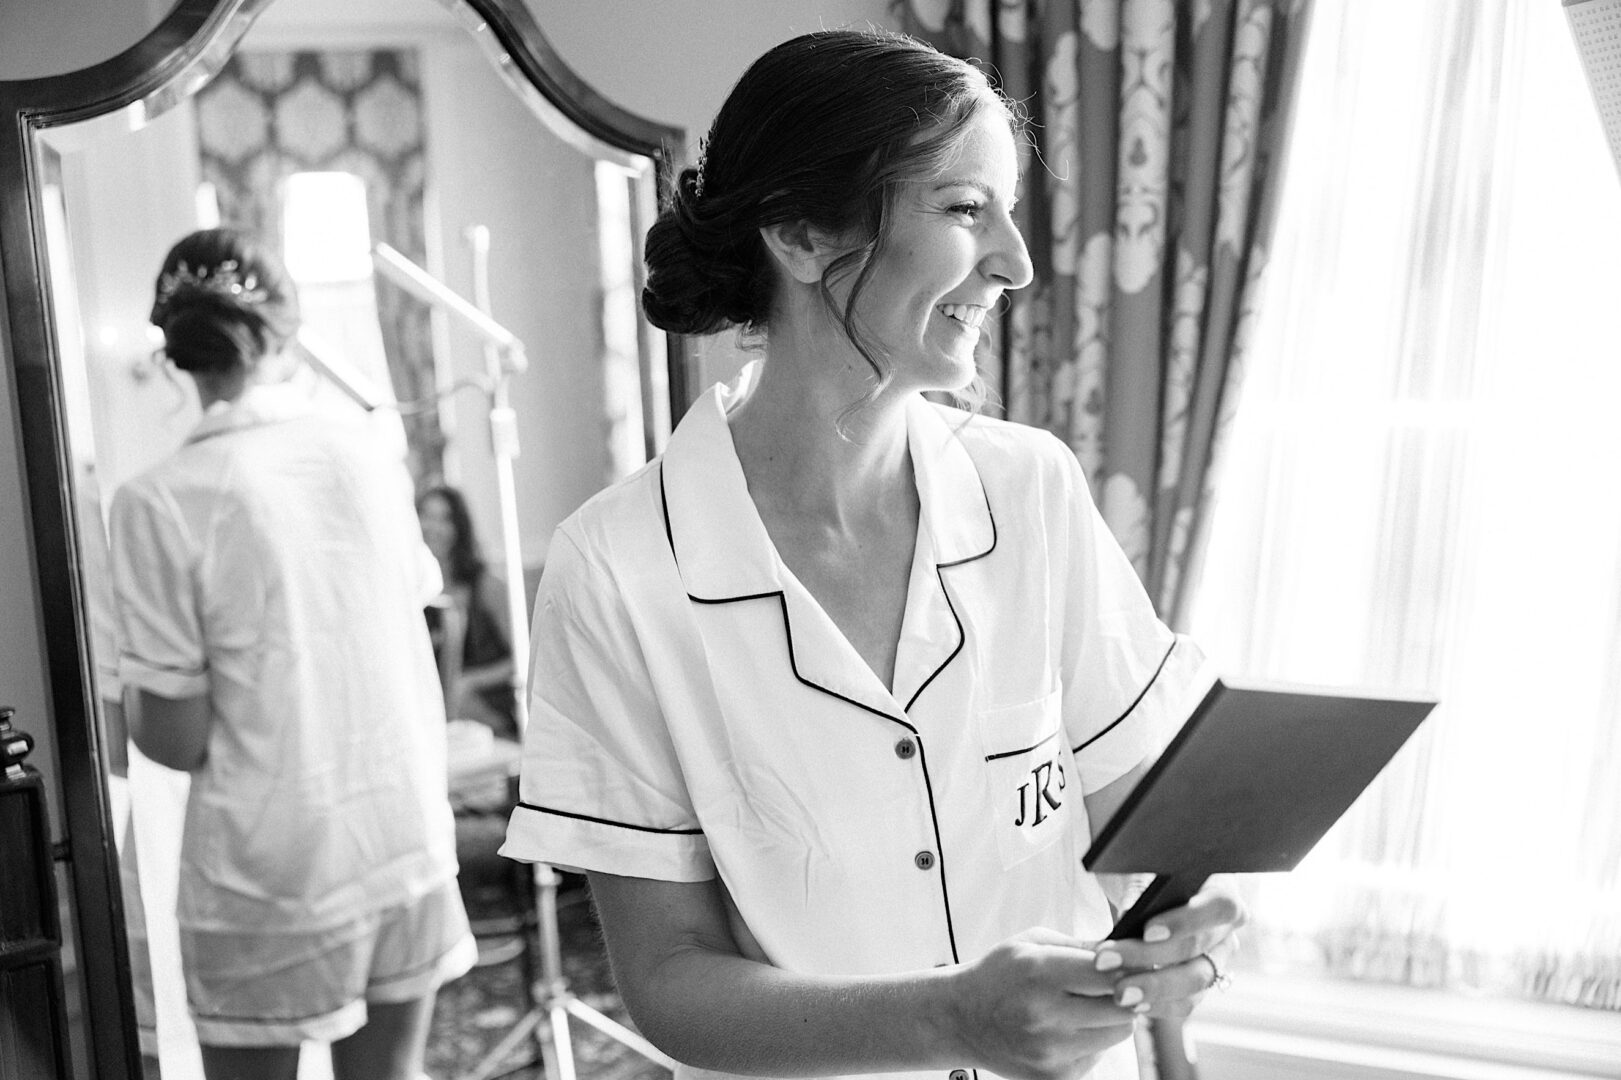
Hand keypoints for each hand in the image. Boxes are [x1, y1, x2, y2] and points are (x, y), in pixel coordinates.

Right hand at [945, 927, 1137, 1079]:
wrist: (962, 1019)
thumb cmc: (999, 974)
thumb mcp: (1032, 943)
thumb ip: (1081, 945)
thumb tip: (1128, 950)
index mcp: (1040, 973)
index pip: (1111, 974)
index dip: (1126, 968)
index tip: (1126, 964)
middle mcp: (1046, 1015)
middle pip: (1124, 1009)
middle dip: (1124, 994)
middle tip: (1109, 986)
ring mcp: (1051, 1051)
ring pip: (1118, 1034)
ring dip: (1110, 1019)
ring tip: (1084, 1007)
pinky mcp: (1055, 1076)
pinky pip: (1098, 1056)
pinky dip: (1091, 1041)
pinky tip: (1066, 1029)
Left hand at [1090, 877, 1246, 1019]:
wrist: (1139, 894)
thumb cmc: (1143, 874)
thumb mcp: (1139, 870)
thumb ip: (1139, 888)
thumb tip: (1131, 913)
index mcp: (1221, 892)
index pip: (1220, 907)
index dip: (1186, 921)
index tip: (1147, 930)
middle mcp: (1225, 931)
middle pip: (1199, 949)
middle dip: (1150, 957)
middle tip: (1107, 960)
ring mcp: (1215, 962)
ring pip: (1195, 982)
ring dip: (1154, 989)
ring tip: (1118, 991)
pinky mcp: (1197, 987)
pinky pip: (1186, 1003)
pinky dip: (1158, 1005)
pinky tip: (1132, 1004)